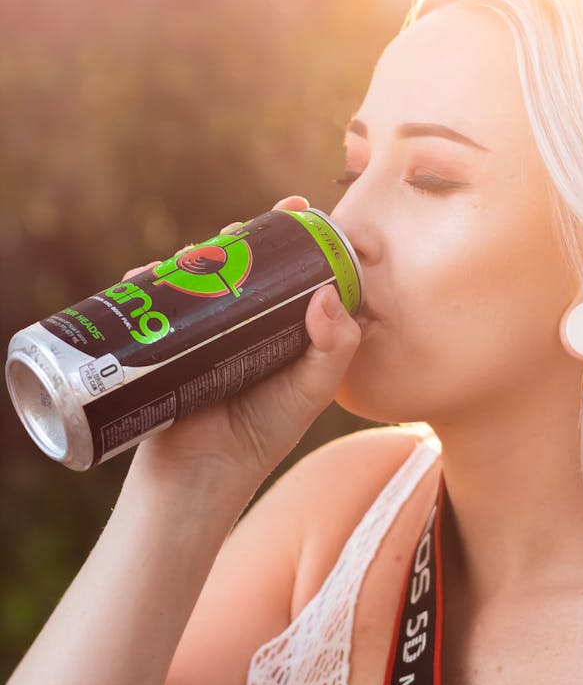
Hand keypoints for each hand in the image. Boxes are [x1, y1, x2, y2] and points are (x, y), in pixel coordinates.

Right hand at [130, 196, 361, 490]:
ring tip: (194, 251)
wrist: (203, 473)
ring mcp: (202, 332)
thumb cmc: (263, 435)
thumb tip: (327, 294)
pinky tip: (145, 275)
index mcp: (281, 330)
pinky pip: (153, 303)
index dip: (294, 240)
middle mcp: (242, 325)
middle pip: (238, 266)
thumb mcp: (311, 391)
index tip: (299, 210)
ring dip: (192, 254)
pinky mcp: (164, 343)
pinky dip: (146, 282)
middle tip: (241, 229)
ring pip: (196, 277)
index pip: (289, 274)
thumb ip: (335, 348)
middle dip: (238, 239)